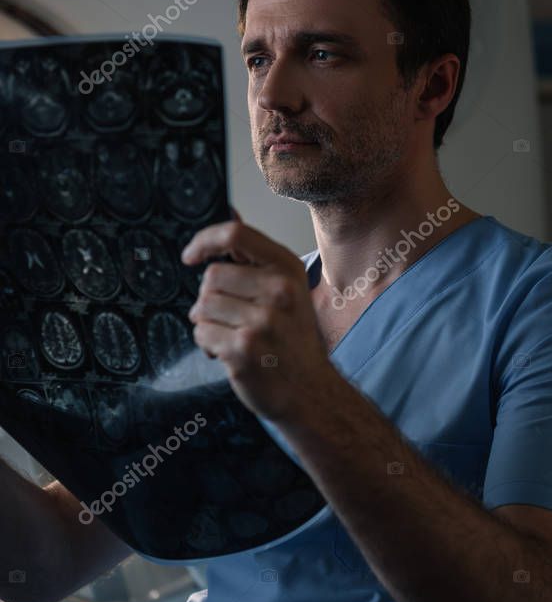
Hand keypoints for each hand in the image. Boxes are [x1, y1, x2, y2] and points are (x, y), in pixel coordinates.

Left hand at [182, 211, 333, 421]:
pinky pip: (201, 334)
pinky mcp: (244, 349)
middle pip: (210, 277)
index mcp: (287, 269)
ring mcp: (262, 321)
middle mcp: (279, 291)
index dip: (204, 241)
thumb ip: (255, 256)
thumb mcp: (288, 288)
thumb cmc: (294, 339)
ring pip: (202, 307)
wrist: (311, 391)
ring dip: (207, 323)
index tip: (191, 256)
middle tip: (227, 316)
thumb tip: (229, 210)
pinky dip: (207, 345)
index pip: (235, 234)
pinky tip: (228, 352)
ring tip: (230, 336)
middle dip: (209, 298)